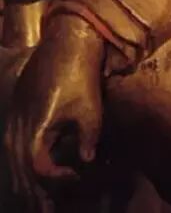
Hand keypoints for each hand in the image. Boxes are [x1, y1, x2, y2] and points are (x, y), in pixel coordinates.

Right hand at [4, 14, 104, 209]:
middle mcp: (17, 130)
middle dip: (35, 193)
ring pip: (13, 162)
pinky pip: (12, 147)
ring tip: (37, 199)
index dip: (58, 182)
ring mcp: (13, 120)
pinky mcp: (16, 112)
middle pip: (20, 173)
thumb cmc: (80, 74)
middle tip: (48, 207)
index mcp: (34, 132)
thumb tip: (88, 163)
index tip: (78, 177)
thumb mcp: (90, 110)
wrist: (66, 41)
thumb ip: (88, 141)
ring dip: (24, 182)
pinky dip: (20, 164)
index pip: (39, 173)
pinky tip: (29, 171)